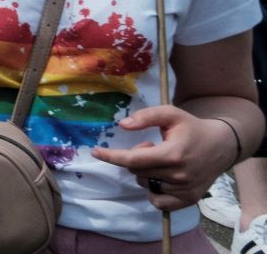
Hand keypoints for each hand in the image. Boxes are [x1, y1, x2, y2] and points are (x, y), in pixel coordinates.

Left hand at [91, 106, 240, 210]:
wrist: (222, 146)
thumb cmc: (192, 128)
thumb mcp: (170, 114)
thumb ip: (145, 117)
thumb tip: (122, 125)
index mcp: (172, 154)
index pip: (133, 160)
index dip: (111, 156)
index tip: (95, 152)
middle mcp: (178, 176)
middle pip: (137, 171)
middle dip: (135, 158)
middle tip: (151, 146)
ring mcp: (185, 190)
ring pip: (145, 185)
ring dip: (144, 173)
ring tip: (161, 160)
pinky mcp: (189, 200)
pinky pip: (158, 202)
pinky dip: (153, 191)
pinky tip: (161, 178)